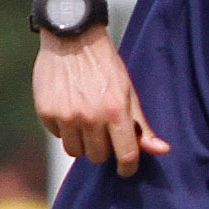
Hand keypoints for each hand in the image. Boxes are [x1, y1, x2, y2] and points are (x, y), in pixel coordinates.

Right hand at [35, 27, 168, 176]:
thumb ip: (142, 125)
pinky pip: (57, 135)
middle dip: (103, 149)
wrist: (73, 39)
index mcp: (115, 111)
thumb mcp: (129, 93)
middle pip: (98, 157)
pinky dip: (64, 128)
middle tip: (104, 131)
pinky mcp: (46, 111)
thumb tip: (162, 150)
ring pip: (75, 151)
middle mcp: (89, 117)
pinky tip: (69, 108)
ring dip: (82, 142)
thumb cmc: (106, 67)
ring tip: (86, 121)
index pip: (125, 155)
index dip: (128, 167)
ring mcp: (65, 115)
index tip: (127, 170)